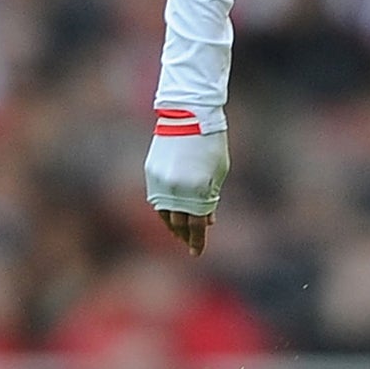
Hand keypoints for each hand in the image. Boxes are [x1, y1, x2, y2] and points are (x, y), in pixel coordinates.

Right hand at [145, 120, 229, 256]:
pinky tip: (170, 213)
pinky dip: (164, 208)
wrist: (189, 115)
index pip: (196, 226)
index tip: (196, 253)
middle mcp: (177, 189)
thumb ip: (212, 197)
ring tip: (180, 232)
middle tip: (189, 243)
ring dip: (172, 225)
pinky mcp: (151, 172)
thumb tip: (208, 220)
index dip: (196, 241)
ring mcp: (161, 181)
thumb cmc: (211, 142)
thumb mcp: (219, 171)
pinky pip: (156, 198)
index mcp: (198, 190)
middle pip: (179, 222)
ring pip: (164, 213)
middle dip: (185, 235)